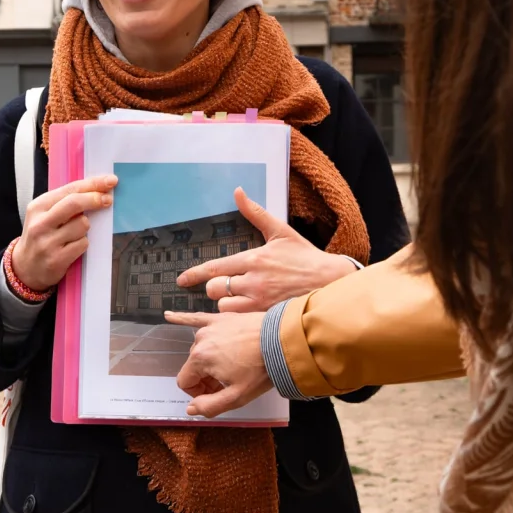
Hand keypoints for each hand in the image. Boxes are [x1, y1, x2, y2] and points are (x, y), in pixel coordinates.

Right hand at [13, 174, 117, 291]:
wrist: (25, 267)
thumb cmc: (41, 236)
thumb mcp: (44, 214)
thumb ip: (64, 202)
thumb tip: (96, 190)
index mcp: (38, 206)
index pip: (69, 189)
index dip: (92, 184)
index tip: (110, 181)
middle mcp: (40, 223)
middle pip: (75, 203)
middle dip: (95, 199)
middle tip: (107, 200)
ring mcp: (48, 242)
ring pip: (83, 224)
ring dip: (85, 228)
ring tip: (74, 234)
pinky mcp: (57, 259)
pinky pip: (83, 244)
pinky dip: (83, 243)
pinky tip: (72, 247)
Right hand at [165, 310, 272, 417]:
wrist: (282, 341)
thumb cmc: (261, 368)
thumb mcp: (237, 396)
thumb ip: (210, 406)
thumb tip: (191, 409)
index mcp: (200, 359)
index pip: (185, 381)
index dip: (198, 392)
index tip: (216, 393)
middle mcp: (200, 340)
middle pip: (193, 365)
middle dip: (206, 377)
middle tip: (229, 382)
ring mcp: (211, 326)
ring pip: (200, 348)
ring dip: (209, 358)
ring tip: (231, 364)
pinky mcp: (222, 317)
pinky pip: (197, 318)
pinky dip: (182, 319)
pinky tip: (169, 316)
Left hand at [175, 188, 356, 311]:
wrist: (330, 282)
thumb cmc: (305, 256)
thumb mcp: (280, 231)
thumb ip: (256, 213)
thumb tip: (238, 192)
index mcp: (254, 259)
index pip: (215, 267)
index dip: (194, 274)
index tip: (181, 280)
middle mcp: (253, 281)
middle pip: (215, 289)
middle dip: (215, 287)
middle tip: (226, 285)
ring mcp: (260, 302)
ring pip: (226, 307)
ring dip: (227, 303)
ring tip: (241, 297)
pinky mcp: (267, 317)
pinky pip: (241, 320)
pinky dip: (239, 315)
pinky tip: (249, 309)